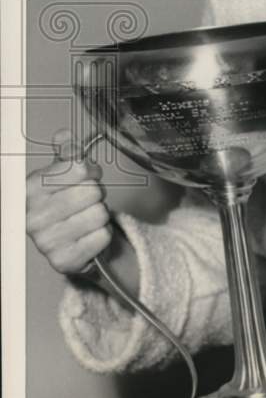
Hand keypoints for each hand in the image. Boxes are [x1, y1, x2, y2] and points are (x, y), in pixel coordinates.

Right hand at [26, 129, 111, 273]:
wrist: (68, 242)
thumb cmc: (65, 203)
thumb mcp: (61, 174)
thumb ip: (66, 153)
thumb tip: (65, 136)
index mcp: (31, 190)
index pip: (78, 168)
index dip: (91, 170)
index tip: (88, 176)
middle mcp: (33, 217)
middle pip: (92, 191)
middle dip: (97, 194)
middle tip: (88, 200)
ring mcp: (46, 242)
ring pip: (99, 213)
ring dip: (101, 214)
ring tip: (87, 217)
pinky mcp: (64, 261)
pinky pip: (102, 236)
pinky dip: (103, 234)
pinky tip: (89, 235)